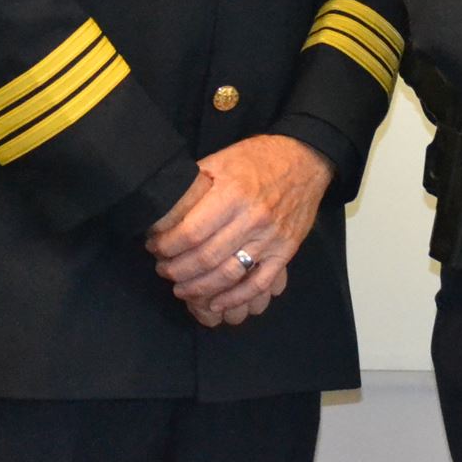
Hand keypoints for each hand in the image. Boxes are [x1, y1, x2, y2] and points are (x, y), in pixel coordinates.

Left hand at [147, 135, 334, 325]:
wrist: (306, 160)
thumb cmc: (258, 158)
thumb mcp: (221, 160)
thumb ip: (193, 184)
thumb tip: (162, 210)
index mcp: (234, 193)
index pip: (190, 233)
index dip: (166, 246)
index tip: (155, 246)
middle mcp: (253, 218)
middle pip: (206, 258)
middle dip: (176, 269)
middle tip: (163, 269)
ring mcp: (272, 238)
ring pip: (228, 275)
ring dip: (198, 288)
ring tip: (181, 287)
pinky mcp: (286, 251)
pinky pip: (259, 283)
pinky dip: (235, 298)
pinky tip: (215, 302)